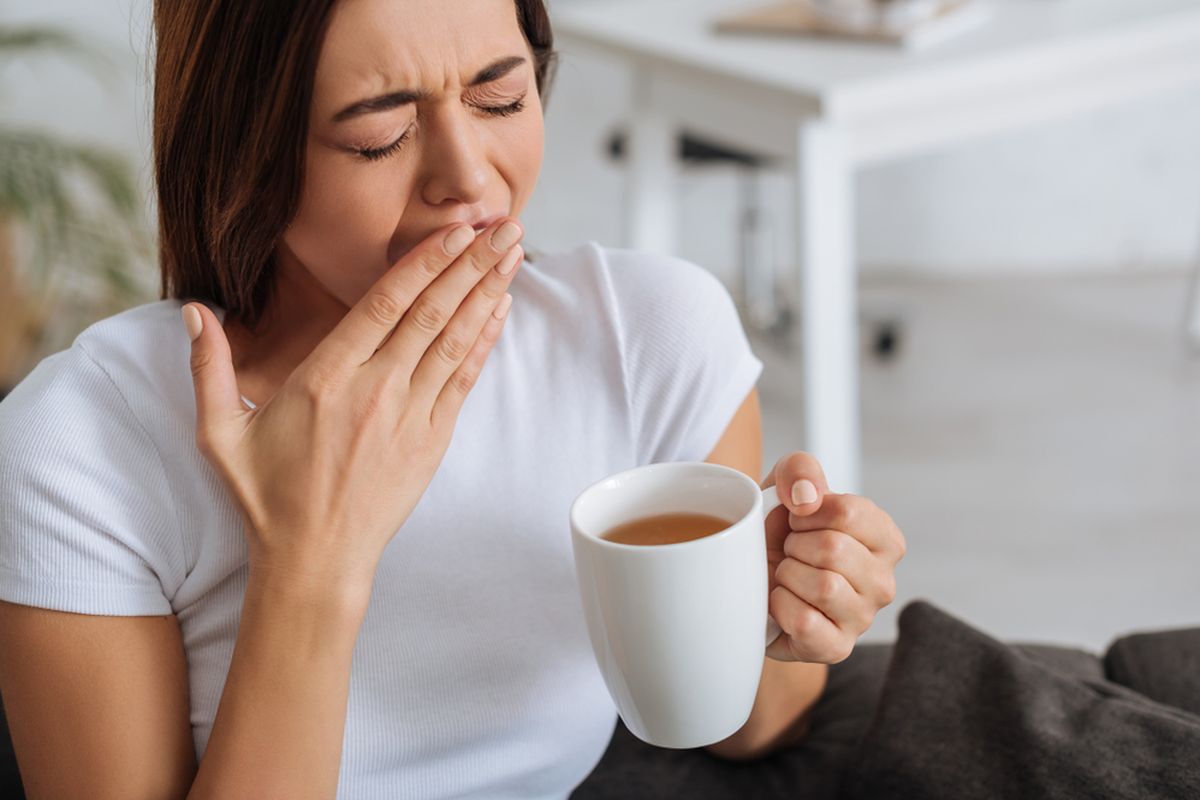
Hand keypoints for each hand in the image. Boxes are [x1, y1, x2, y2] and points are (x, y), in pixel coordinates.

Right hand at [183, 218, 525, 602]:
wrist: (316, 561)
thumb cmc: (267, 497)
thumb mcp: (220, 434)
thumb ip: (209, 369)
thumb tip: (194, 311)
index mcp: (326, 379)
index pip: (384, 305)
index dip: (424, 263)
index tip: (453, 230)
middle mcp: (376, 390)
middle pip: (431, 312)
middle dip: (472, 264)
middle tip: (506, 224)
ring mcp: (410, 416)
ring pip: (455, 341)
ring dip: (487, 294)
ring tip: (514, 254)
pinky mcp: (432, 441)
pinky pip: (463, 380)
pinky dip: (484, 342)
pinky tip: (500, 311)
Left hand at [761, 453, 905, 662]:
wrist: (753, 578)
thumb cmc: (781, 533)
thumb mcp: (788, 487)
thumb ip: (800, 470)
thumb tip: (808, 496)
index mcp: (885, 539)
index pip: (849, 513)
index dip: (808, 512)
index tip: (798, 521)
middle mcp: (884, 581)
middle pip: (834, 549)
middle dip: (795, 545)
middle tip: (789, 552)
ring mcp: (862, 618)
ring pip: (823, 586)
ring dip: (788, 574)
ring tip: (787, 575)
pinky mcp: (836, 648)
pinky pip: (805, 623)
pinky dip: (780, 606)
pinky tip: (780, 602)